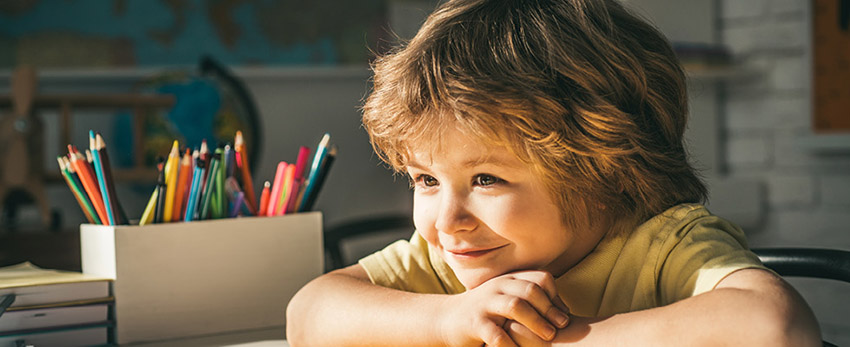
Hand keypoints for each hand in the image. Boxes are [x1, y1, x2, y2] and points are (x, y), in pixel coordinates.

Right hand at [437, 270, 569, 345]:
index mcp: (509, 280)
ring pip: (515, 306)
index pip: (540, 278)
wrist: (447, 318)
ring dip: (535, 322)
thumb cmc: (486, 311)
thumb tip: (564, 312)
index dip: (556, 295)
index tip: (564, 314)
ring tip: (548, 337)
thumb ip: (530, 299)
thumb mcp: (507, 298)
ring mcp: (485, 304)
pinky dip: (511, 345)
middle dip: (549, 308)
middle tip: (561, 326)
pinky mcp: (474, 323)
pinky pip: (496, 334)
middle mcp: (498, 287)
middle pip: (530, 289)